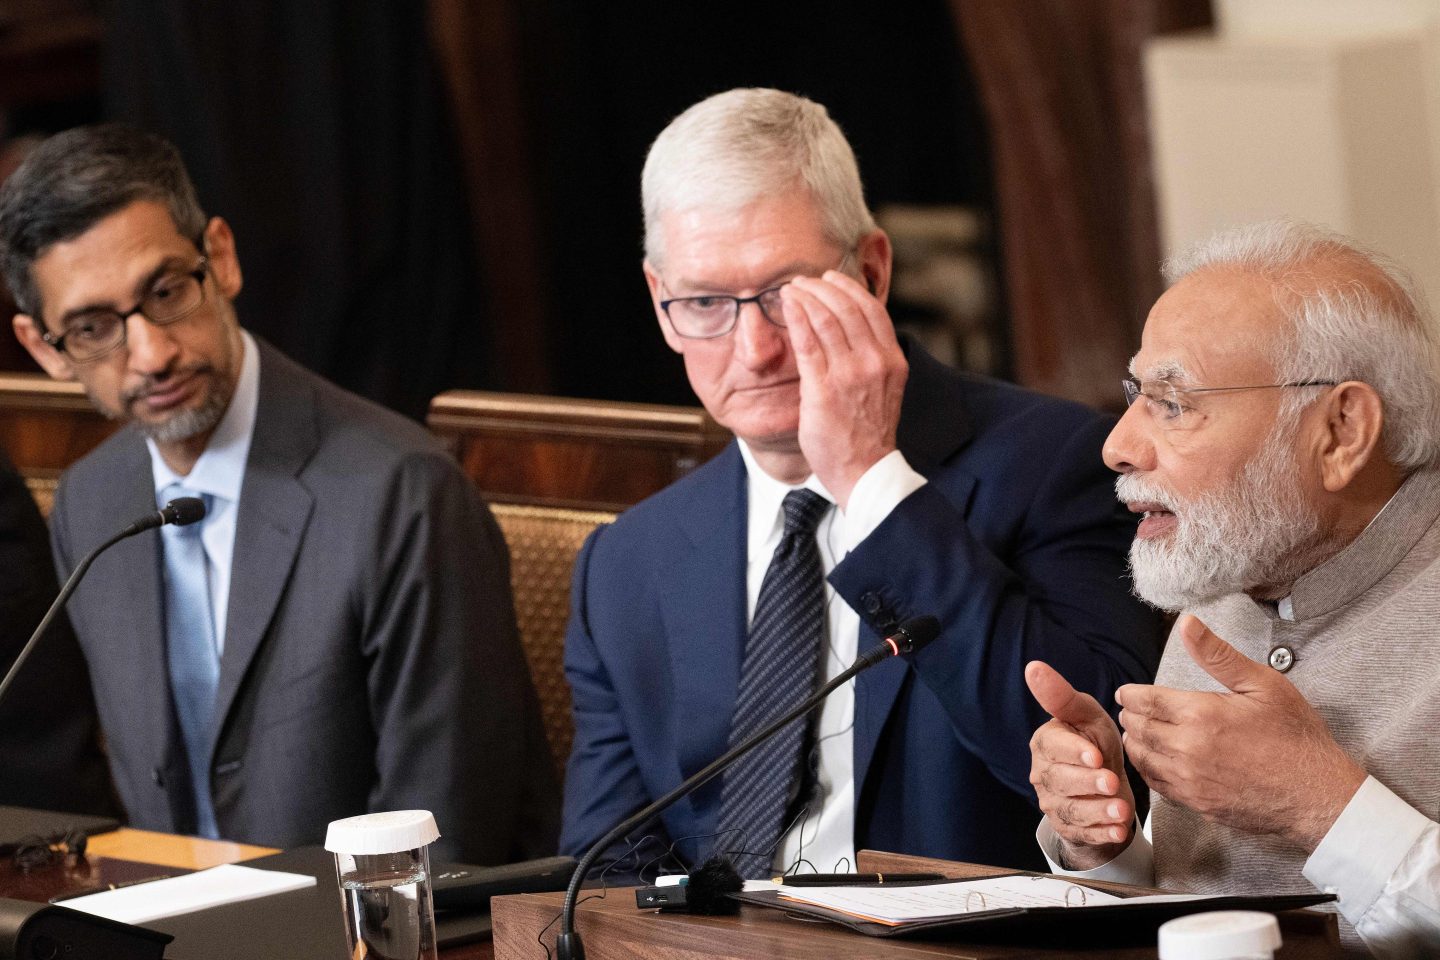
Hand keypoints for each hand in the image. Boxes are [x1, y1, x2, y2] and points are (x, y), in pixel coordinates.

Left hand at [781, 271, 905, 508]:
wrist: (864, 471)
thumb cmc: (868, 433)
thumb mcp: (883, 389)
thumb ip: (872, 359)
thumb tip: (852, 332)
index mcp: (892, 360)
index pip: (872, 310)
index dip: (849, 288)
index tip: (830, 279)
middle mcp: (874, 362)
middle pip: (848, 308)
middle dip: (822, 287)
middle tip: (803, 280)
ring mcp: (849, 374)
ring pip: (826, 319)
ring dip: (806, 297)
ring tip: (791, 289)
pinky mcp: (824, 388)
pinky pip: (808, 341)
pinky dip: (797, 316)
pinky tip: (786, 304)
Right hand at [1026, 661, 1136, 869]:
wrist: (1105, 784)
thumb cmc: (1094, 743)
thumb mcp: (1085, 716)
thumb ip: (1061, 696)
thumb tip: (1032, 667)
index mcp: (1045, 743)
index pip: (1052, 747)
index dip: (1073, 752)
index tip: (1096, 755)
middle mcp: (1043, 774)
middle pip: (1060, 780)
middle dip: (1088, 783)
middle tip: (1113, 783)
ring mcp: (1052, 802)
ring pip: (1070, 809)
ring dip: (1097, 811)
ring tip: (1122, 810)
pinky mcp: (1066, 827)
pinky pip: (1081, 833)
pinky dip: (1101, 834)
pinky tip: (1118, 830)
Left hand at [1116, 616, 1366, 850]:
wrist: (1319, 797)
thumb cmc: (1296, 738)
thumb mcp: (1263, 685)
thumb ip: (1218, 654)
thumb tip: (1187, 624)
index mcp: (1200, 715)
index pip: (1144, 700)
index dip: (1130, 694)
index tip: (1127, 691)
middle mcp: (1187, 749)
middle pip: (1138, 728)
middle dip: (1131, 715)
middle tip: (1131, 708)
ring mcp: (1189, 780)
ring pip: (1142, 758)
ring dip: (1135, 742)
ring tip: (1139, 731)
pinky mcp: (1196, 804)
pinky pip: (1157, 785)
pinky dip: (1148, 769)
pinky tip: (1155, 760)